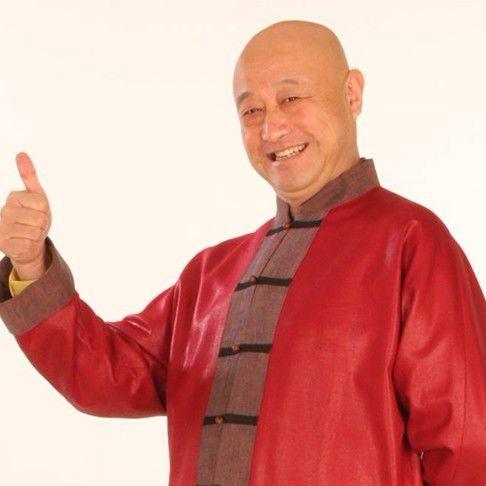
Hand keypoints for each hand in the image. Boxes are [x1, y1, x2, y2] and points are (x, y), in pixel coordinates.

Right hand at [0, 152, 51, 279]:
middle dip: (42, 224)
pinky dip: (31, 245)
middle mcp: (4, 211)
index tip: (37, 212)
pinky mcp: (3, 244)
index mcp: (13, 197)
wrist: (29, 242)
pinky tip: (24, 243)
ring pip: (35, 232)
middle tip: (34, 225)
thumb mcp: (36, 196)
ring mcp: (2, 228)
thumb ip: (29, 175)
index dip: (45, 210)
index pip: (41, 203)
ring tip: (30, 233)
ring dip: (37, 235)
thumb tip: (21, 153)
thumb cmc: (34, 217)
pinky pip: (29, 243)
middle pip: (39, 218)